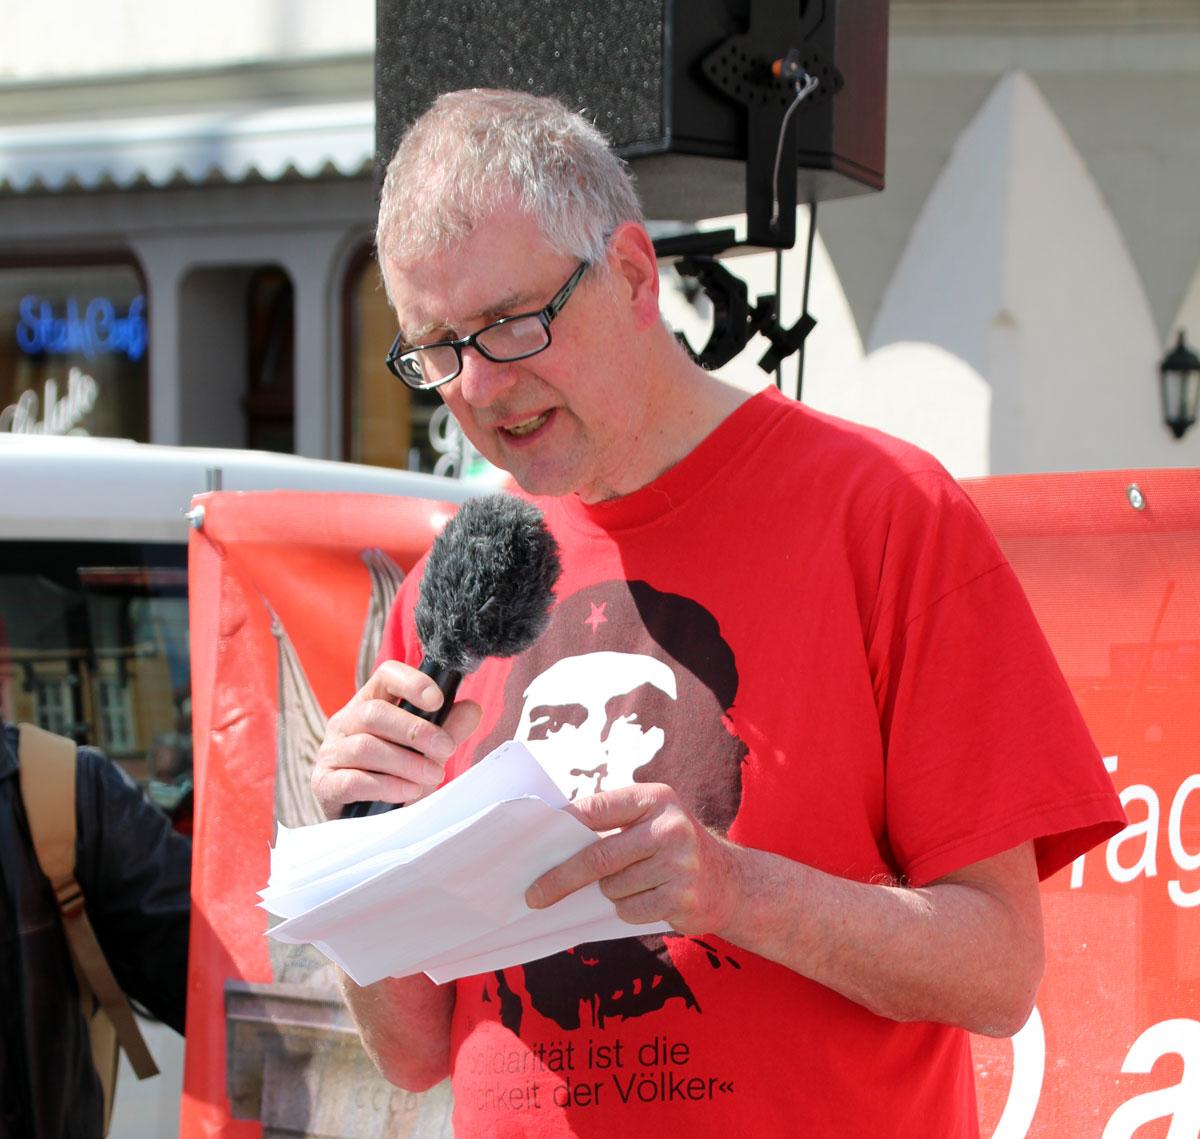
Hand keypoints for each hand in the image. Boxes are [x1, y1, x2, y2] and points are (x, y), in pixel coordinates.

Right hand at [311, 661, 480, 818]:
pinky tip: (409, 791)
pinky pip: (352, 780)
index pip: (386, 675)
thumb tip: (472, 709)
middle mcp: (346, 722)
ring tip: (433, 775)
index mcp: (371, 702)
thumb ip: (450, 728)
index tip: (438, 701)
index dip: (412, 683)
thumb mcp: (428, 749)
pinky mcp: (324, 783)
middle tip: (446, 749)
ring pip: (365, 747)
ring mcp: (331, 752)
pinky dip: (386, 786)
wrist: (367, 818)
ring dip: (405, 762)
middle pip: (374, 713)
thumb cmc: (397, 773)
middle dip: (416, 731)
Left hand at [524, 782, 744, 935]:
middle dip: (561, 878)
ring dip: (611, 893)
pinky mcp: (682, 896)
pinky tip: (651, 898)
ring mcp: (679, 862)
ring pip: (612, 887)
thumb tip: (554, 844)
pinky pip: (630, 910)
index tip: (532, 844)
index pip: (596, 809)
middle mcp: (669, 825)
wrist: (732, 882)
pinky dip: (629, 909)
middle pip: (598, 857)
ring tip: (636, 883)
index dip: (563, 827)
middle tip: (534, 895)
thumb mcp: (651, 819)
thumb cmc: (674, 847)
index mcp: (655, 797)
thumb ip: (613, 823)